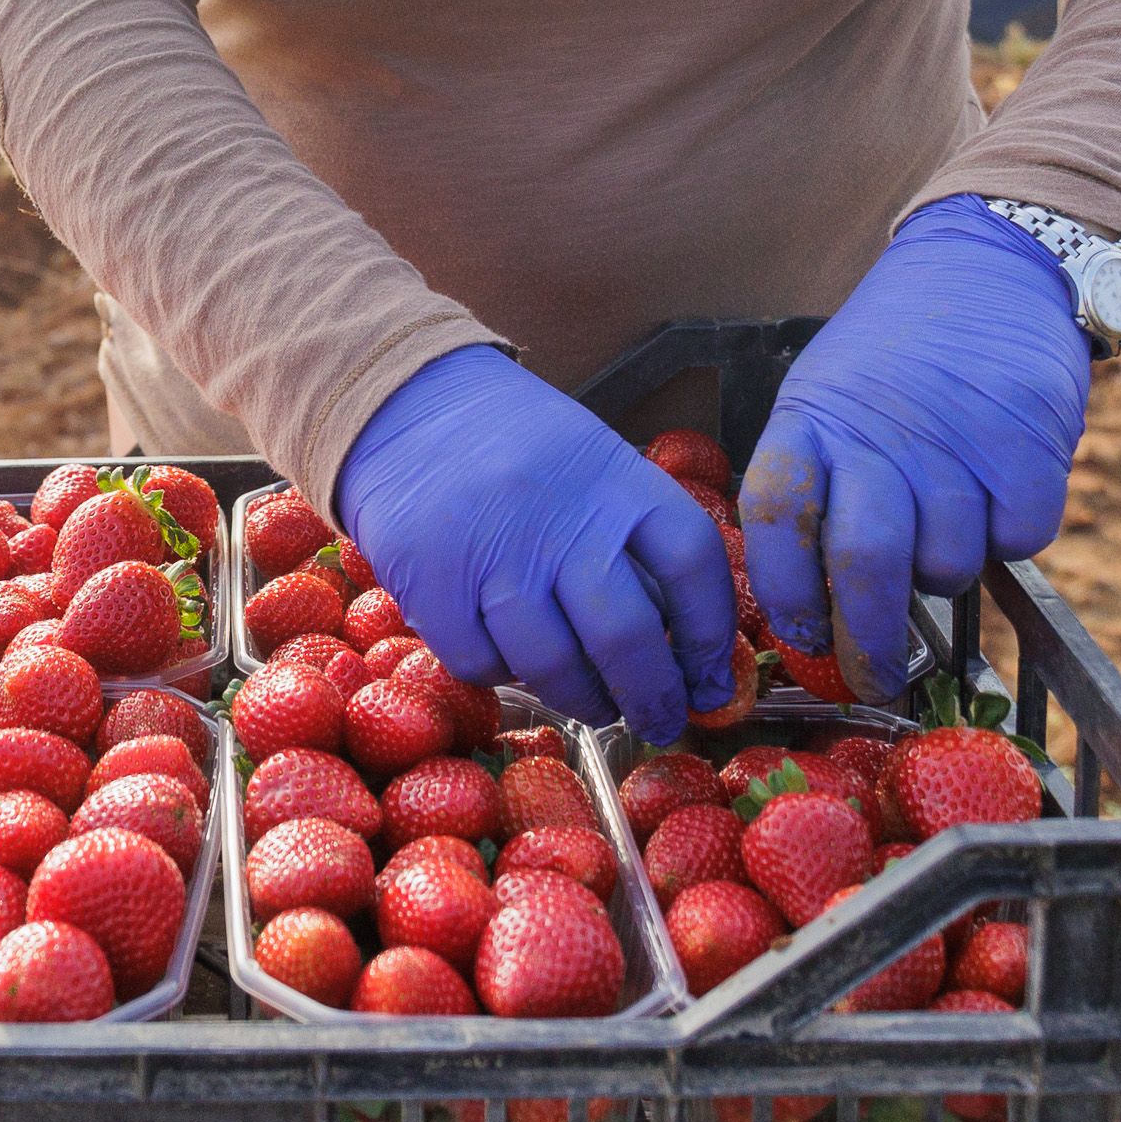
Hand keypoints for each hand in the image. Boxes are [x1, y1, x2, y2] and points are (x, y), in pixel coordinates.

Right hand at [332, 345, 737, 742]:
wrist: (407, 400)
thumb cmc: (518, 444)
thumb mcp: (592, 463)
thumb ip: (632, 538)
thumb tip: (683, 645)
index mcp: (615, 479)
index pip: (692, 563)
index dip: (712, 636)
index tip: (712, 681)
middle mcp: (559, 516)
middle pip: (627, 635)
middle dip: (654, 697)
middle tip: (661, 721)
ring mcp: (491, 551)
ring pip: (554, 665)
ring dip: (584, 701)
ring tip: (594, 704)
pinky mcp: (430, 581)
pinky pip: (482, 663)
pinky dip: (504, 674)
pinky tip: (513, 658)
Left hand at [738, 196, 1089, 703]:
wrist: (990, 265)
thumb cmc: (896, 354)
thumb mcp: (827, 394)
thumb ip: (817, 484)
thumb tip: (808, 609)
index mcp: (812, 421)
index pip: (776, 520)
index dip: (784, 593)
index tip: (799, 636)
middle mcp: (880, 438)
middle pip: (863, 568)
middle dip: (864, 644)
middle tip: (870, 680)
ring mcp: (958, 446)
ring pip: (947, 567)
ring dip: (945, 571)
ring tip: (945, 520)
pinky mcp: (1030, 453)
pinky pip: (1018, 543)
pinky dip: (1010, 537)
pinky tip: (998, 491)